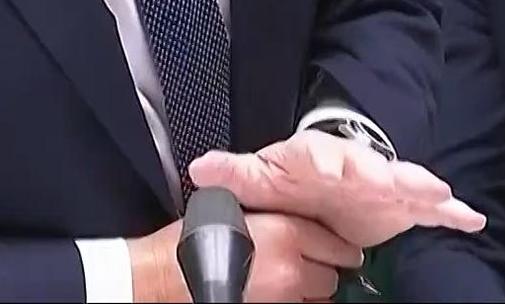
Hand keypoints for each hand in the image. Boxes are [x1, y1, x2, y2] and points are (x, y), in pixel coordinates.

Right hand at [128, 208, 362, 302]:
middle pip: (332, 275)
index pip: (338, 245)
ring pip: (319, 299)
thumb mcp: (237, 210)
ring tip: (285, 283)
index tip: (328, 247)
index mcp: (288, 232)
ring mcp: (285, 298)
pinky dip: (295, 303)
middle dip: (321, 270)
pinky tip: (275, 295)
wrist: (165, 275)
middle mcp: (293, 269)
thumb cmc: (193, 242)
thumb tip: (298, 216)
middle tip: (302, 265)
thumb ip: (273, 212)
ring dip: (309, 292)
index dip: (332, 246)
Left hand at [188, 129, 484, 250]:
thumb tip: (200, 167)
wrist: (325, 178)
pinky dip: (453, 212)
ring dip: (423, 188)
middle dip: (381, 173)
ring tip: (441, 195)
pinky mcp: (403, 205)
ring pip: (406, 183)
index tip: (331, 168)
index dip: (327, 160)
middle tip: (391, 181)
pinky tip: (472, 219)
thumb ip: (233, 172)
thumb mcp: (260, 175)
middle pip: (371, 167)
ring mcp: (384, 185)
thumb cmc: (293, 177)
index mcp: (318, 159)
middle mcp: (357, 167)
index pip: (322, 155)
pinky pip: (432, 208)